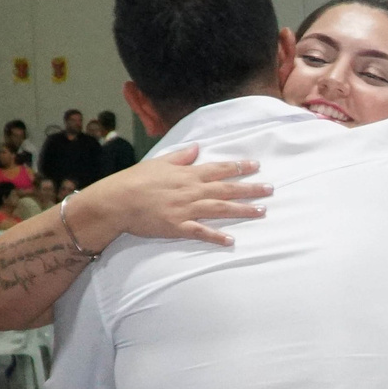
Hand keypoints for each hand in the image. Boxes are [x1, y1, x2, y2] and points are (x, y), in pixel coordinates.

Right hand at [72, 145, 268, 248]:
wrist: (116, 201)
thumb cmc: (135, 180)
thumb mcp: (158, 162)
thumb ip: (180, 156)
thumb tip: (197, 148)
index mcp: (187, 174)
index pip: (218, 169)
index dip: (239, 167)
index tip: (256, 165)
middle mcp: (191, 190)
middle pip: (226, 188)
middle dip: (250, 188)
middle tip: (270, 189)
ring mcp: (186, 209)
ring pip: (220, 208)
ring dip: (242, 210)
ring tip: (262, 211)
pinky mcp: (177, 227)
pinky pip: (201, 232)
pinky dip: (217, 236)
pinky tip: (232, 240)